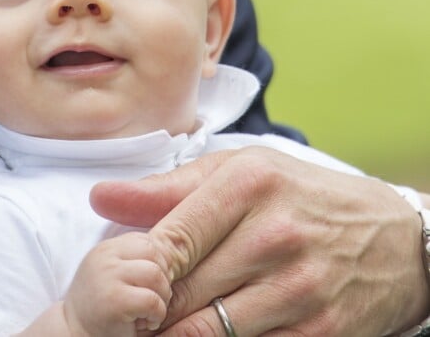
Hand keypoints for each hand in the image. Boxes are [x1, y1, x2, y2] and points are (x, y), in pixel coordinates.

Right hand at [63, 231, 171, 336]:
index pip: (146, 242)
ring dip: (163, 297)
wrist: (75, 333)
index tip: (153, 284)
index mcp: (107, 248)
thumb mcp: (112, 273)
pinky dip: (158, 314)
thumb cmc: (101, 306)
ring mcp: (108, 276)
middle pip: (154, 254)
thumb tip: (169, 256)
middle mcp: (105, 257)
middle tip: (156, 297)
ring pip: (155, 275)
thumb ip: (132, 259)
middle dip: (163, 277)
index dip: (158, 262)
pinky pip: (152, 300)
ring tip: (151, 311)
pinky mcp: (115, 300)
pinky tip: (147, 322)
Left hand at [91, 147, 429, 335]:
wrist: (390, 236)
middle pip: (182, 289)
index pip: (170, 237)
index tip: (123, 280)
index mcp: (248, 184)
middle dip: (148, 307)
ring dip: (174, 333)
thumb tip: (101, 197)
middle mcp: (274, 234)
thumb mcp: (240, 171)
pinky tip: (202, 334)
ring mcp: (299, 287)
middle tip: (129, 313)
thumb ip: (170, 187)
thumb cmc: (301, 195)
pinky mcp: (320, 332)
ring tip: (156, 326)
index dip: (137, 267)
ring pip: (206, 330)